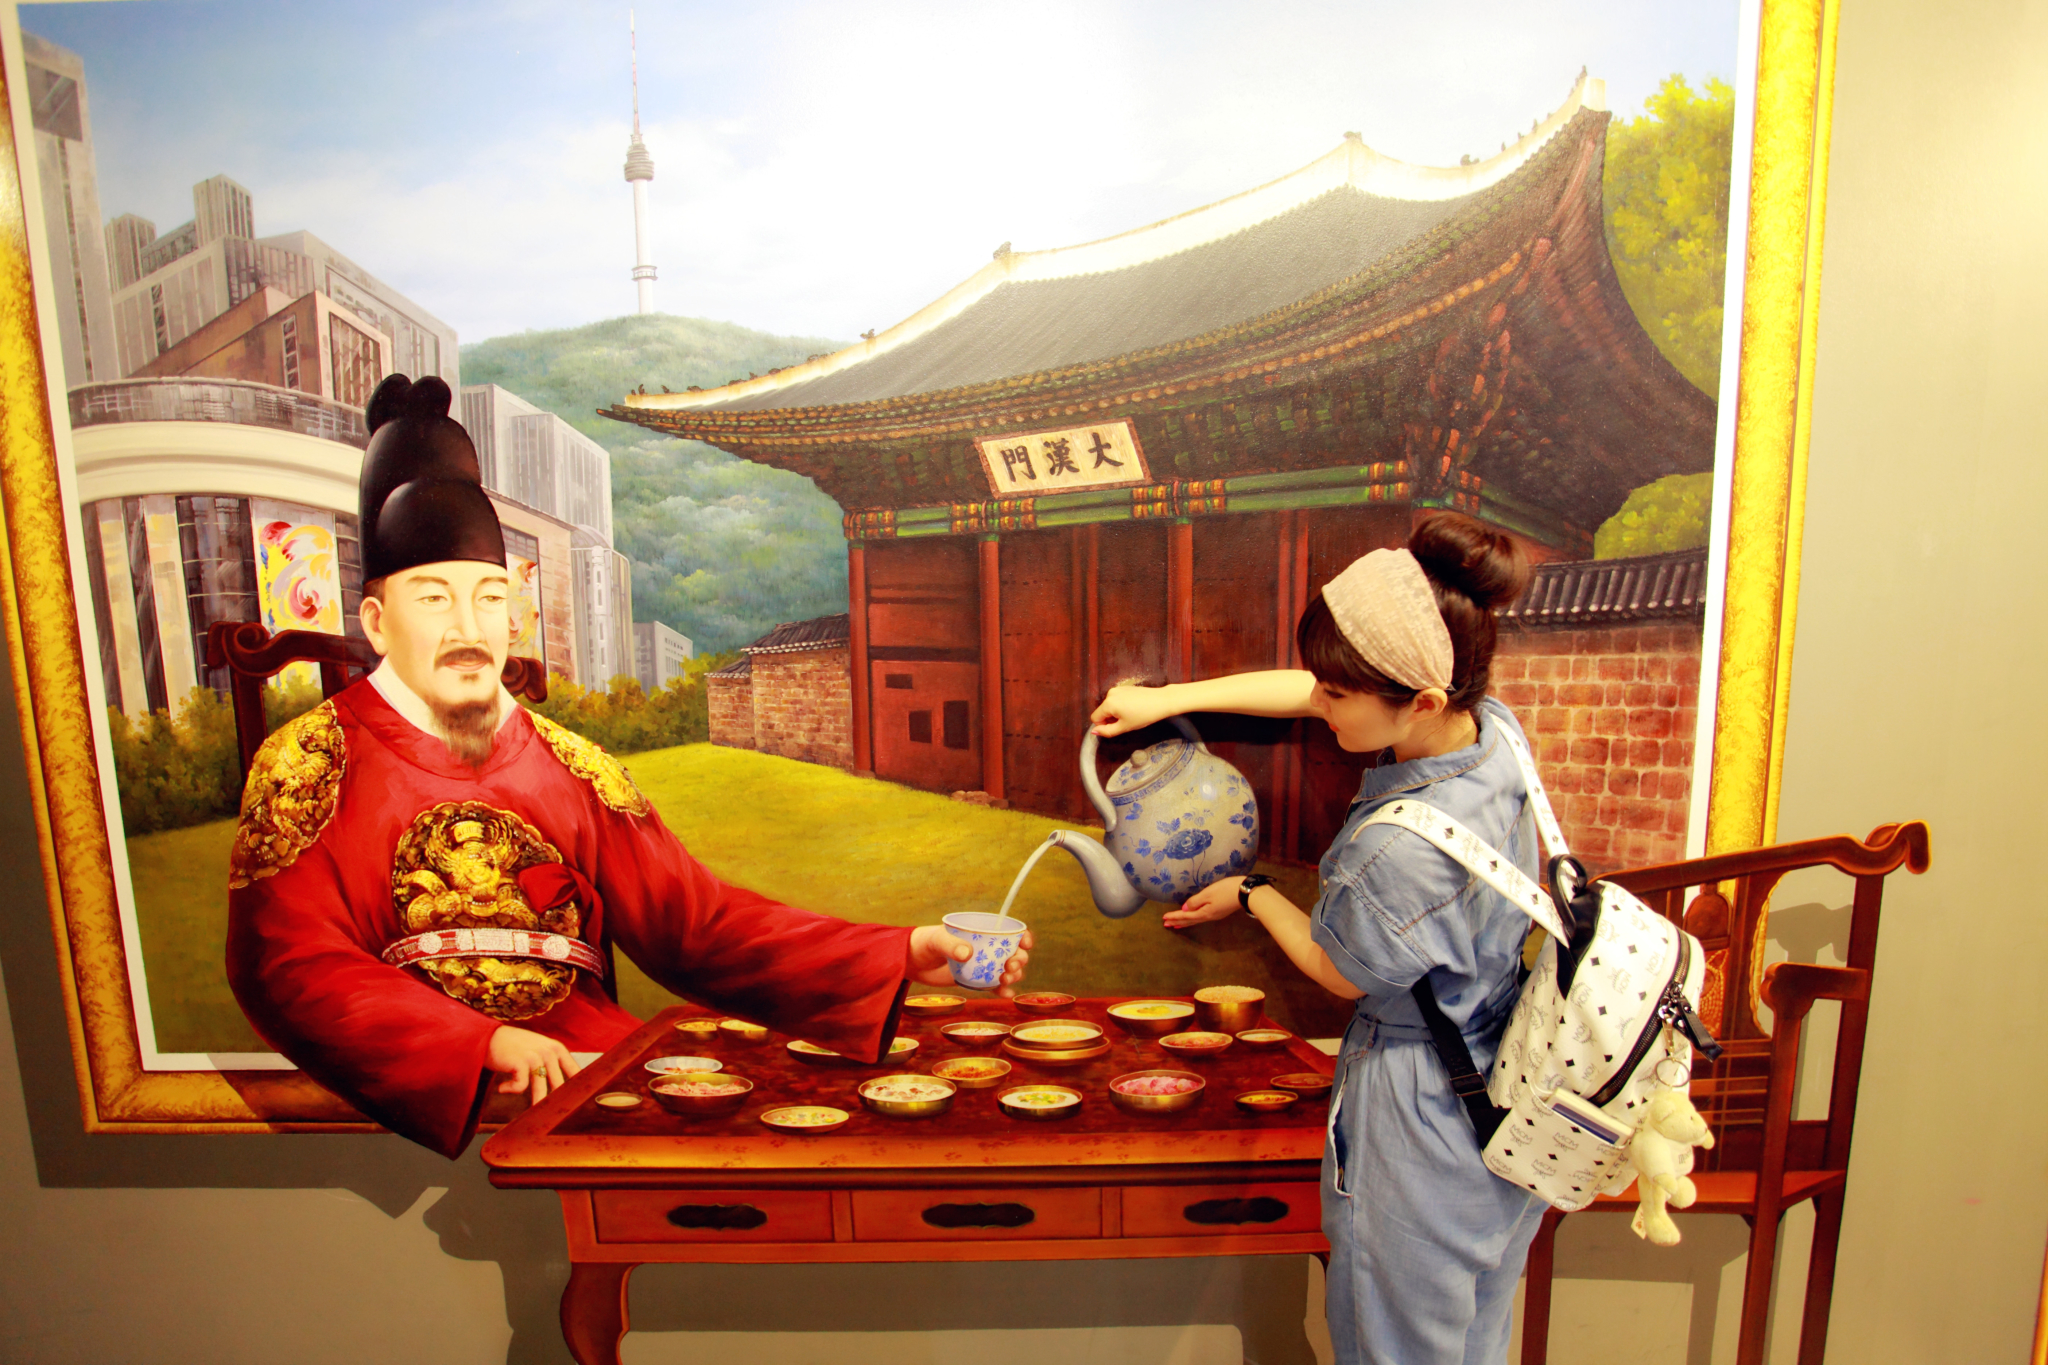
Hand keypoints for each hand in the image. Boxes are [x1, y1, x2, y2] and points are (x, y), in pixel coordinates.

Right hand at [486, 1025, 578, 1106]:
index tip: (578, 1103)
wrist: (490, 1037)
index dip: (578, 1088)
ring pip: (541, 1088)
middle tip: (551, 1114)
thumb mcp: (539, 1049)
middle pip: (559, 1084)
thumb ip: (551, 1064)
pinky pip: (520, 1085)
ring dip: (536, 1101)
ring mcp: (535, 1056)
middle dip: (556, 1101)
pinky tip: (502, 1088)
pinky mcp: (521, 1062)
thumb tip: (563, 1090)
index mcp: (557, 1049)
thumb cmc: (515, 1047)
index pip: (574, 1071)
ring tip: (532, 1111)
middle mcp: (549, 1052)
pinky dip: (511, 1089)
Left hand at [907, 924, 1033, 996]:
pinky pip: (994, 986)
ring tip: (1004, 980)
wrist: (911, 962)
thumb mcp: (936, 940)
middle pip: (1013, 952)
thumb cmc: (923, 943)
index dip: (1022, 937)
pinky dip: (1003, 991)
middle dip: (1019, 960)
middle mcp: (986, 947)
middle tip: (1009, 966)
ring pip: (1007, 970)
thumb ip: (951, 945)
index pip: (1009, 931)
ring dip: (1013, 975)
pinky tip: (1006, 994)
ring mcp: (982, 965)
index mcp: (981, 932)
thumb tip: (968, 954)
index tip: (1025, 944)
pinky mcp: (975, 981)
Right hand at [1089, 682, 1178, 737]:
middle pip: (1102, 711)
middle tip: (1126, 721)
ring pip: (1109, 706)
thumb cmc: (1144, 715)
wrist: (1161, 701)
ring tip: (1131, 714)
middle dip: (1110, 719)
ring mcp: (1117, 689)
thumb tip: (1094, 731)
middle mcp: (1109, 693)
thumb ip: (1107, 731)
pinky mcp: (1124, 687)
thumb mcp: (1124, 727)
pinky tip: (1134, 707)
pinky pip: (1116, 699)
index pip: (1095, 718)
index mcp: (1108, 703)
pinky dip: (1121, 705)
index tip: (1117, 727)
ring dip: (1116, 712)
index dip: (1103, 726)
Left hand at [1162, 876, 1244, 929]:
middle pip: (1189, 921)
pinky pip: (1201, 918)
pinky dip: (1193, 919)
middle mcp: (1208, 916)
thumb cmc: (1226, 890)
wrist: (1245, 892)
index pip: (1185, 915)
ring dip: (1184, 922)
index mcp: (1204, 913)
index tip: (1164, 919)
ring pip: (1195, 920)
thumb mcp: (1208, 893)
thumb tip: (1185, 909)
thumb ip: (1195, 901)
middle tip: (1166, 925)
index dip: (1174, 916)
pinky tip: (1193, 917)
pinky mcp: (1219, 912)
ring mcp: (1214, 915)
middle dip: (1177, 922)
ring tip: (1176, 925)